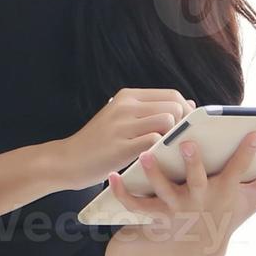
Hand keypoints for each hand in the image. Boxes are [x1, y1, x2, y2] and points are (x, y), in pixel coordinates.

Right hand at [55, 88, 195, 188]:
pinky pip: (154, 142)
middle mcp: (125, 106)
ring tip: (167, 150)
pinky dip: (161, 150)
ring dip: (173, 137)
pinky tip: (156, 159)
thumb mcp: (121, 118)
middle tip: (179, 142)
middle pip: (174, 106)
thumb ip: (152, 110)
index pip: (171, 95)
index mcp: (127, 96)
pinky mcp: (120, 147)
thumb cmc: (98, 143)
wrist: (67, 160)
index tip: (186, 128)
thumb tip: (188, 103)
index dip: (186, 111)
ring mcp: (122, 126)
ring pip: (168, 121)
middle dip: (184, 125)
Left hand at [107, 132, 255, 255]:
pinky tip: (112, 177)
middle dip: (193, 163)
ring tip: (145, 154)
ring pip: (163, 192)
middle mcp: (200, 200)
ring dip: (154, 174)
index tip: (254, 133)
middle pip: (197, 181)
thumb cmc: (228, 214)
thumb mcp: (253, 200)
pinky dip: (123, 193)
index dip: (247, 153)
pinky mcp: (156, 215)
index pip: (238, 171)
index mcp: (223, 192)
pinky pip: (137, 205)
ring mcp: (177, 208)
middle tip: (189, 142)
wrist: (199, 249)